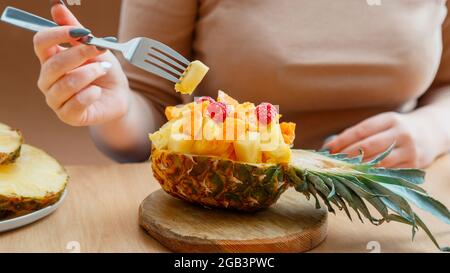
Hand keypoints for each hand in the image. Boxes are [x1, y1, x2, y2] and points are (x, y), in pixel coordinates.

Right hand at [33, 4, 129, 125]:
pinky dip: (91, 94)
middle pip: (53, 64)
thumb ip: (75, 29)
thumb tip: (57, 7)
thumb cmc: (104, 71)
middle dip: (79, 55)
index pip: (40, 42)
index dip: (57, 34)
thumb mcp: (93, 47)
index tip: (80, 31)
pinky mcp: (68, 116)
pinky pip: (76, 103)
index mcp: (50, 59)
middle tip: (98, 50)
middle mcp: (47, 80)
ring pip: (65, 84)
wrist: (119, 95)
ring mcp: (55, 99)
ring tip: (102, 70)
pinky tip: (98, 91)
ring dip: (88, 74)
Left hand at [324, 111, 445, 167]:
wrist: (431, 133)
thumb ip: (358, 133)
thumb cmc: (395, 129)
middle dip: (346, 156)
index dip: (341, 141)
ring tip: (341, 172)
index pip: (360, 131)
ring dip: (357, 169)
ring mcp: (409, 151)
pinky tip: (358, 178)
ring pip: (378, 163)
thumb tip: (330, 146)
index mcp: (389, 120)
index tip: (327, 149)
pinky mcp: (413, 166)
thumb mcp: (380, 124)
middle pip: (367, 147)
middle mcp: (401, 134)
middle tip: (330, 163)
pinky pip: (388, 173)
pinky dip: (371, 176)